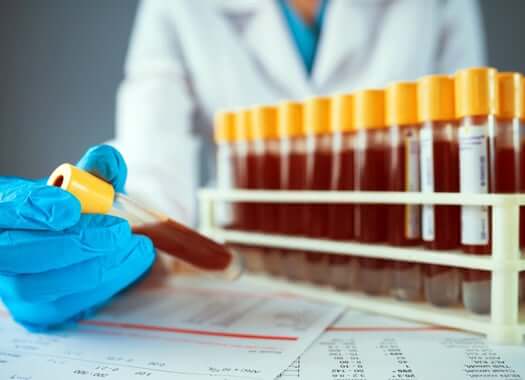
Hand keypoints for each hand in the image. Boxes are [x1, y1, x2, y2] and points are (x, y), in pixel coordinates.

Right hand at [0, 145, 155, 328]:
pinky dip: (102, 285)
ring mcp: (11, 285)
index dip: (32, 207)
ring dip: (94, 266)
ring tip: (135, 246)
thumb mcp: (90, 183)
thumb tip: (104, 165)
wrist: (89, 240)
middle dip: (74, 242)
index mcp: (4, 208)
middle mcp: (0, 249)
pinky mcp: (34, 311)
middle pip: (15, 252)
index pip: (3, 208)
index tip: (71, 207)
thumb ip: (97, 170)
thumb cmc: (83, 210)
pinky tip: (129, 264)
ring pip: (38, 285)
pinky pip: (63, 306)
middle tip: (120, 231)